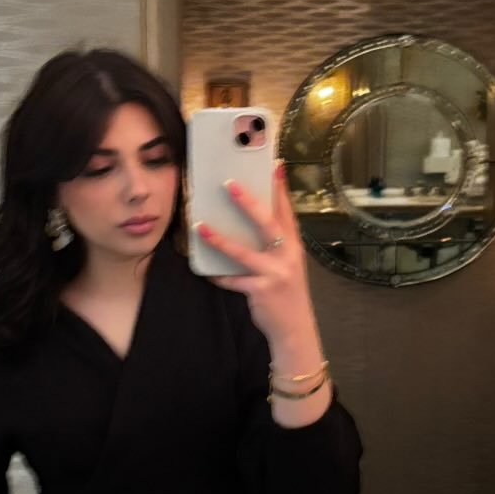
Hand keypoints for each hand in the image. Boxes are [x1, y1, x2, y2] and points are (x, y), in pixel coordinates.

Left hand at [195, 164, 312, 346]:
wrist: (294, 328)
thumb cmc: (286, 291)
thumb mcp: (287, 264)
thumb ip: (275, 243)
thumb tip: (252, 220)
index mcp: (294, 245)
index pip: (286, 211)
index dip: (280, 188)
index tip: (273, 165)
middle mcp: (287, 256)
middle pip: (267, 223)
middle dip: (248, 203)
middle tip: (229, 184)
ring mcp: (275, 274)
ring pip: (243, 252)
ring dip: (219, 239)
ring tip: (200, 226)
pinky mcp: (260, 291)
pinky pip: (233, 280)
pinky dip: (218, 276)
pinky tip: (206, 271)